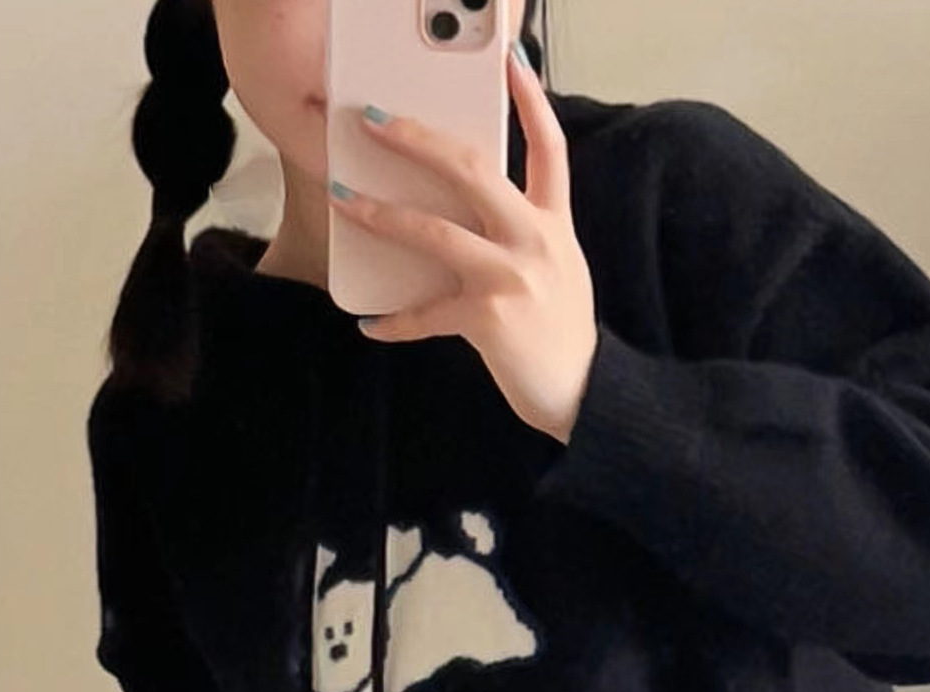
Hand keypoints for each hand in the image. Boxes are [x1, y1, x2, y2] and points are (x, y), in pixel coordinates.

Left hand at [330, 44, 597, 443]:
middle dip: (417, 139)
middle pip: (472, 168)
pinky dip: (395, 321)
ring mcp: (511, 277)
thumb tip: (470, 211)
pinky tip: (370, 324)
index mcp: (555, 223)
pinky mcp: (487, 318)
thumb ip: (526, 233)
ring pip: (436, 230)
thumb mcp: (559, 269)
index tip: (510, 60)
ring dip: (383, 215)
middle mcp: (535, 240)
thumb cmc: (562, 334)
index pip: (549, 146)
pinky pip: (426, 313)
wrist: (583, 393)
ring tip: (346, 201)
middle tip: (375, 120)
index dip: (530, 99)